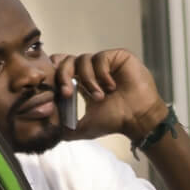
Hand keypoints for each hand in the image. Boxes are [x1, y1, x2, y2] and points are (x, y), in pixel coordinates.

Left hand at [51, 49, 168, 141]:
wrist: (138, 119)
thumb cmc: (116, 121)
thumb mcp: (86, 126)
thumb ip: (68, 128)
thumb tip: (50, 133)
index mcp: (83, 82)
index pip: (61, 68)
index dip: (56, 75)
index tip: (58, 91)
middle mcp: (92, 70)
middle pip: (67, 61)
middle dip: (63, 76)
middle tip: (67, 93)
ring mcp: (105, 62)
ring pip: (83, 59)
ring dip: (88, 80)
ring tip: (100, 96)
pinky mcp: (117, 56)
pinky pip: (99, 58)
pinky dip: (101, 73)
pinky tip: (111, 86)